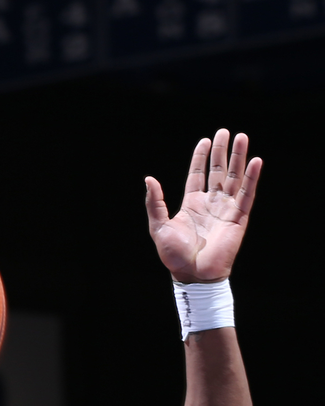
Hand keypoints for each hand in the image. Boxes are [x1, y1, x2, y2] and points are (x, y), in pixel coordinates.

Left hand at [145, 130, 261, 282]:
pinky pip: (246, 194)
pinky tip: (255, 162)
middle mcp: (210, 203)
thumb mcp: (158, 225)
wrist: (192, 274)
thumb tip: (148, 179)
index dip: (201, 157)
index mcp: (191, 203)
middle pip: (218, 171)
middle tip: (225, 131)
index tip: (205, 140)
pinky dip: (252, 178)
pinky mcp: (238, 218)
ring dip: (239, 158)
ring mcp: (225, 209)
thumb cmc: (174, 255)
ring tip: (242, 137)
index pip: (198, 174)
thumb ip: (155, 202)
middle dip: (222, 152)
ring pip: (234, 178)